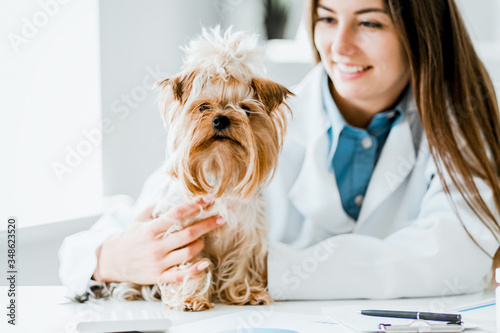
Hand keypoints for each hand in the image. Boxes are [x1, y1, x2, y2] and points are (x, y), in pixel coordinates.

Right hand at [93, 197, 224, 284]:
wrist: (112, 261)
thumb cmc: (129, 237)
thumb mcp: (138, 219)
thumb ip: (155, 208)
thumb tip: (174, 195)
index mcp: (149, 230)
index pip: (176, 215)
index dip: (194, 205)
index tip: (208, 199)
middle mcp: (155, 246)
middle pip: (187, 234)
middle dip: (207, 225)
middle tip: (221, 218)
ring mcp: (157, 263)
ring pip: (187, 253)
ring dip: (201, 244)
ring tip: (205, 237)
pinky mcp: (158, 277)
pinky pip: (180, 275)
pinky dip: (195, 270)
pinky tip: (205, 262)